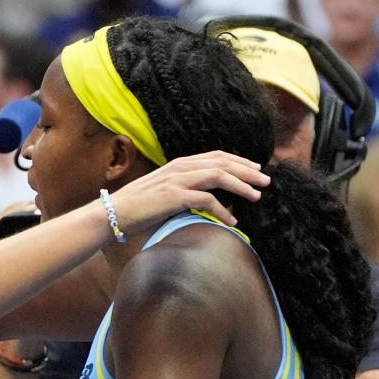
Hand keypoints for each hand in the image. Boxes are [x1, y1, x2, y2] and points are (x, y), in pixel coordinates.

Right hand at [108, 150, 269, 233]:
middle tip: (266, 180)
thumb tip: (201, 201)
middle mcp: (181, 167)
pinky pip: (207, 200)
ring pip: (219, 176)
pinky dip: (223, 211)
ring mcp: (177, 180)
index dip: (238, 161)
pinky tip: (232, 222)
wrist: (112, 213)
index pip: (216, 156)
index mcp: (179, 164)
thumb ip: (183, 192)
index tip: (255, 169)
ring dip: (241, 185)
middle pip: (223, 163)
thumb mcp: (163, 194)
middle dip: (247, 171)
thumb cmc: (136, 208)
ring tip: (257, 196)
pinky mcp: (174, 197)